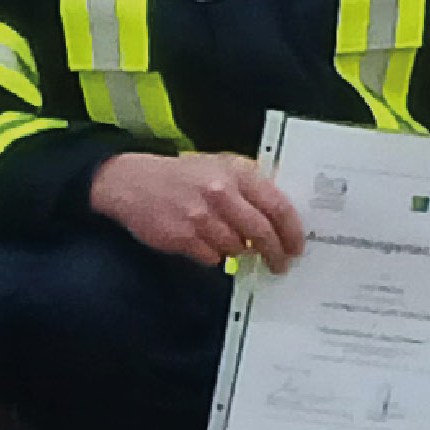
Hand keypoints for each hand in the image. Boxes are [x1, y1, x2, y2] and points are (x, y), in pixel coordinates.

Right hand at [90, 148, 308, 266]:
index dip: (292, 231)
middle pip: (262, 233)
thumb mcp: (221, 166)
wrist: (133, 183)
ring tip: (233, 243)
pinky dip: (215, 255)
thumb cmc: (184, 176)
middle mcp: (220, 193)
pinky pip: (212, 257)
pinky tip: (207, 242)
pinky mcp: (183, 237)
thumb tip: (284, 210)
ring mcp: (200, 217)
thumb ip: (252, 183)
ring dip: (240, 251)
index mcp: (236, 173)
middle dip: (275, 253)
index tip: (297, 247)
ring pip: (237, 248)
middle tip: (280, 264)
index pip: (277, 206)